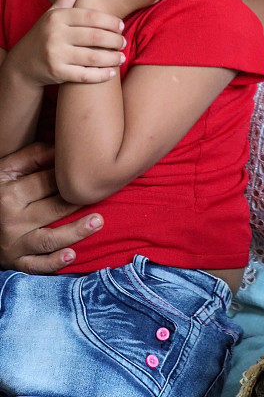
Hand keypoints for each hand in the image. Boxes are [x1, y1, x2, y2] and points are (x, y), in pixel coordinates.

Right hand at [0, 143, 103, 272]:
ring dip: (75, 232)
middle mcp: (11, 220)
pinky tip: (72, 256)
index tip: (88, 174)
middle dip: (79, 203)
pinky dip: (53, 263)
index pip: (47, 184)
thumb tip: (62, 149)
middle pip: (53, 210)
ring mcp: (13, 244)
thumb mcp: (7, 170)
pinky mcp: (16, 262)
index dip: (70, 179)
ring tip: (98, 222)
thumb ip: (33, 156)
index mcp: (10, 194)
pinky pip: (36, 266)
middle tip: (103, 195)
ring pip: (49, 239)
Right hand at [7, 0, 124, 85]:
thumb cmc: (45, 34)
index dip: (110, 22)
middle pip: (95, 37)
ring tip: (121, 57)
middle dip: (115, 41)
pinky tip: (112, 72)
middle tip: (124, 42)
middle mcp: (56, 35)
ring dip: (112, 58)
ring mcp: (56, 55)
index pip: (91, 17)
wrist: (23, 62)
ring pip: (93, 57)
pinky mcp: (57, 73)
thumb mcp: (53, 12)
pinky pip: (85, 75)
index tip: (121, 26)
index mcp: (58, 17)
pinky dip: (101, 75)